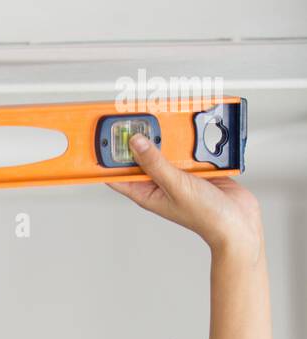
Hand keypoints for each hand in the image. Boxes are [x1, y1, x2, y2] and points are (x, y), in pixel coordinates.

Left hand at [105, 133, 263, 262]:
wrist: (237, 222)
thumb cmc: (206, 216)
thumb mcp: (175, 186)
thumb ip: (155, 163)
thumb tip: (135, 143)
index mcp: (146, 192)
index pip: (117, 175)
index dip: (106, 158)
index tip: (101, 138)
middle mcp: (159, 182)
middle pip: (141, 155)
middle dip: (138, 136)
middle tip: (133, 116)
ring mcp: (177, 174)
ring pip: (165, 147)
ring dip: (167, 135)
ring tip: (163, 118)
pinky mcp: (195, 167)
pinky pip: (187, 147)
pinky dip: (189, 138)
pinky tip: (190, 129)